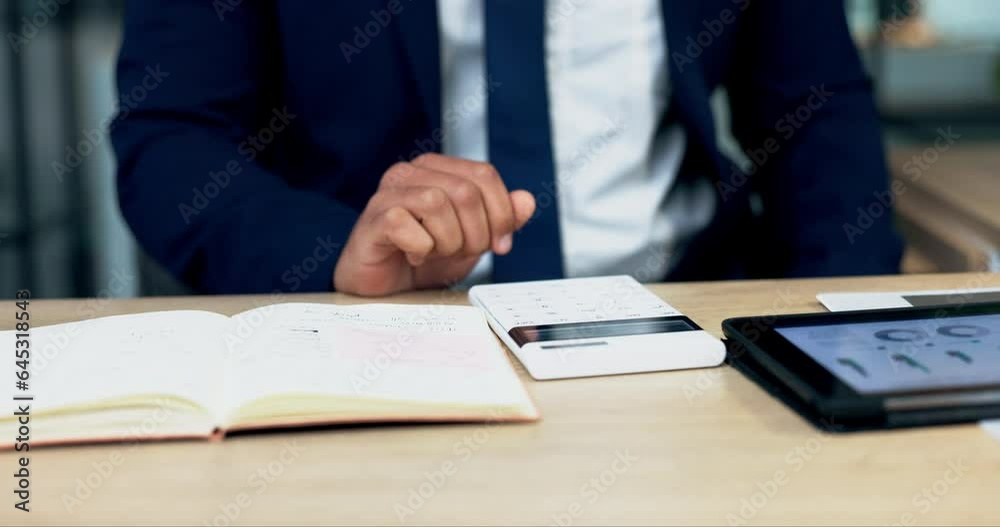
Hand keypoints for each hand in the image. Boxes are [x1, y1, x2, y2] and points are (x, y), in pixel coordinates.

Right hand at [334, 153, 535, 295]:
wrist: (387, 289)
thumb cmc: (426, 257)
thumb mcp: (474, 239)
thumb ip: (502, 219)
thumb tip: (526, 200)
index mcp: (437, 168)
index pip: (484, 174)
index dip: (501, 213)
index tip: (500, 245)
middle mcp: (411, 172)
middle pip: (465, 191)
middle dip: (475, 233)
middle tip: (462, 253)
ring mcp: (388, 193)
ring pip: (437, 203)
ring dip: (447, 241)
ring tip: (436, 253)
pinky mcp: (373, 218)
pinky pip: (407, 225)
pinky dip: (420, 248)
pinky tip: (413, 255)